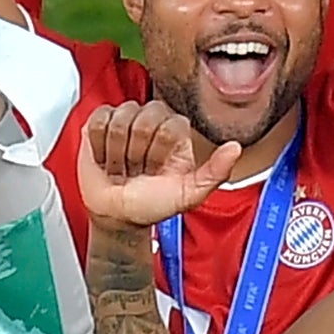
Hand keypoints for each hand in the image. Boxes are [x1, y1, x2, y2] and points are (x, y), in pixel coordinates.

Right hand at [75, 101, 242, 229]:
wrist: (116, 215)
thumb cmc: (151, 204)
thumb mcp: (187, 195)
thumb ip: (214, 173)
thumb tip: (235, 149)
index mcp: (177, 133)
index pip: (171, 124)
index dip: (159, 151)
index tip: (156, 171)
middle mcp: (153, 121)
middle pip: (145, 118)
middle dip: (137, 152)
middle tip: (137, 170)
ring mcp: (126, 118)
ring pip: (120, 120)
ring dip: (116, 152)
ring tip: (121, 167)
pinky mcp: (100, 121)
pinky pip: (98, 121)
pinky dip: (98, 146)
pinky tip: (105, 158)